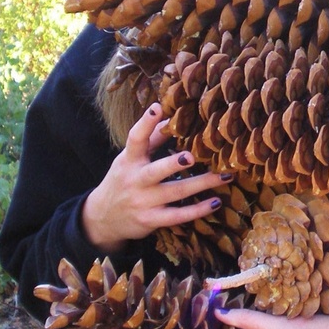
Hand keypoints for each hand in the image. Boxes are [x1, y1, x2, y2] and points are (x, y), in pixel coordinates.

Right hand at [82, 103, 231, 252]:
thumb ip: (150, 140)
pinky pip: (178, 216)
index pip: (135, 139)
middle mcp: (135, 180)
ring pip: (175, 192)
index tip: (157, 108)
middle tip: (192, 156)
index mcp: (129, 161)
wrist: (104, 218)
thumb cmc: (123, 181)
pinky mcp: (152, 220)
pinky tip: (216, 202)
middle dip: (174, 164)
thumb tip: (169, 116)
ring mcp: (144, 202)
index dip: (145, 124)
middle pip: (156, 171)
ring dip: (201, 184)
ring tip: (224, 176)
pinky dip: (198, 210)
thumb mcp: (129, 160)